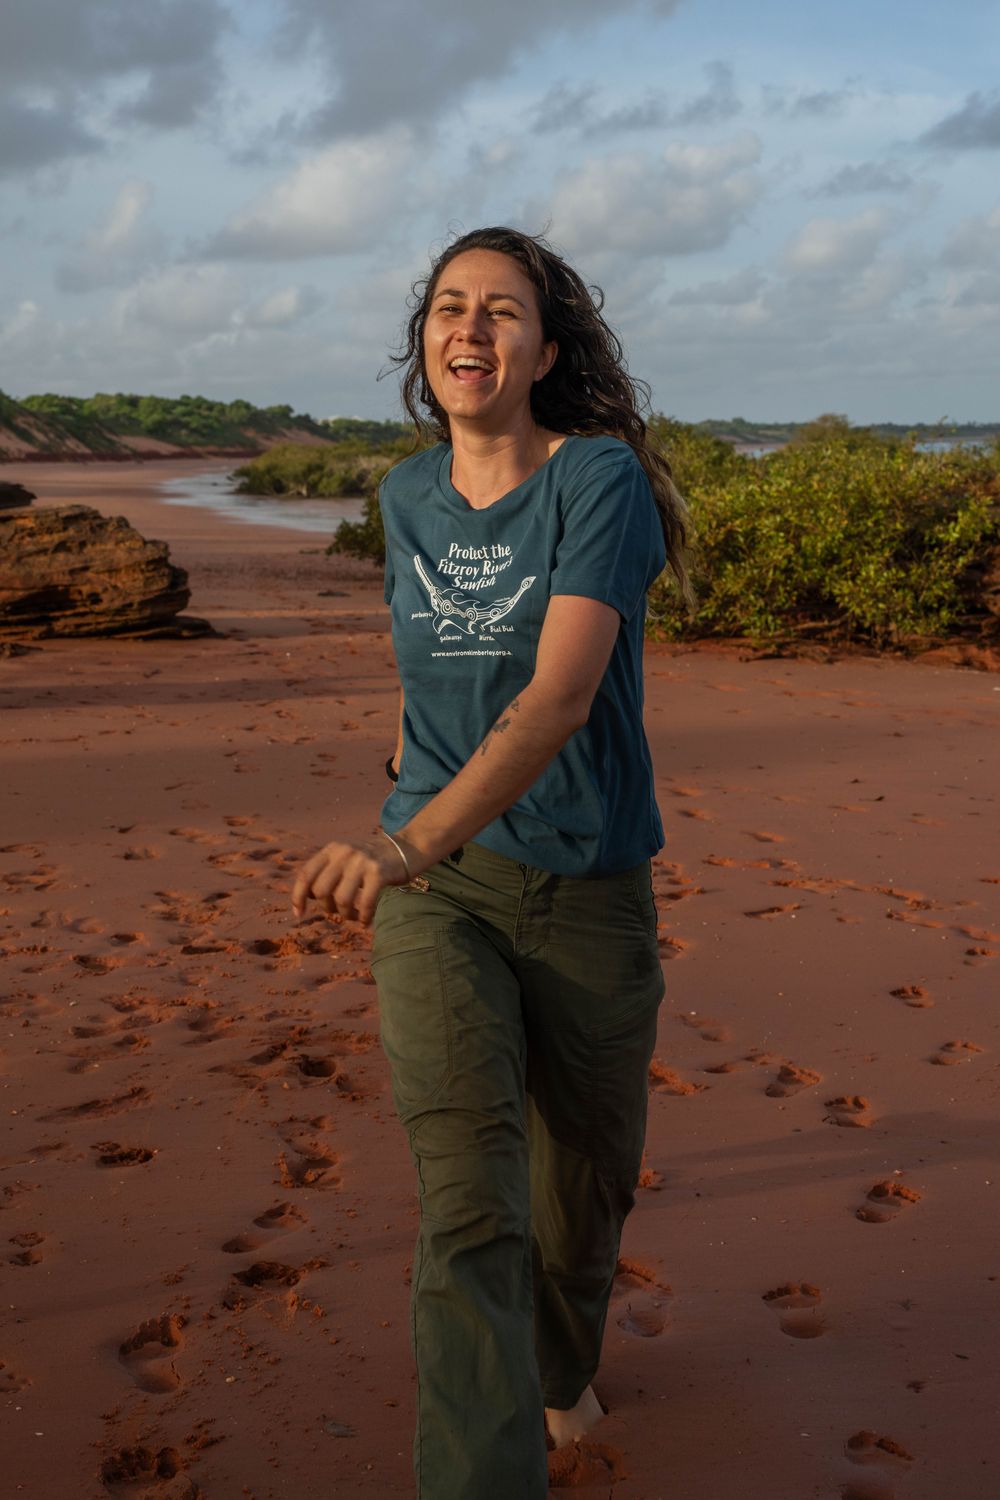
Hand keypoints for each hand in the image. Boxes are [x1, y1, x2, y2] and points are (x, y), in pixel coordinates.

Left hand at [290, 836, 407, 925]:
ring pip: (341, 899)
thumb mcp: (346, 858)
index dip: (298, 896)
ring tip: (354, 916)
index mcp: (331, 850)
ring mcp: (361, 862)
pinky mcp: (378, 872)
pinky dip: (364, 917)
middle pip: (321, 891)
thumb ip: (328, 872)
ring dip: (346, 914)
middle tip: (339, 911)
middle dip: (327, 908)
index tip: (298, 913)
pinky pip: (365, 903)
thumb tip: (307, 898)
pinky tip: (366, 921)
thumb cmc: (372, 861)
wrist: (407, 848)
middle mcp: (344, 853)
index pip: (305, 875)